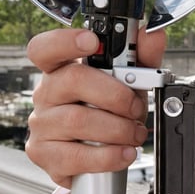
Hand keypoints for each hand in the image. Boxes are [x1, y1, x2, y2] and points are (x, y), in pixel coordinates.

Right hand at [25, 27, 165, 187]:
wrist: (96, 158)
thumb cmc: (108, 113)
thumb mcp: (130, 84)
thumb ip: (142, 59)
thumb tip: (152, 35)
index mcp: (61, 70)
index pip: (46, 48)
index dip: (65, 41)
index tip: (91, 40)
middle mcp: (46, 94)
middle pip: (73, 80)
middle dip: (116, 95)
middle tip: (135, 107)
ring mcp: (42, 125)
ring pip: (77, 120)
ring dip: (117, 129)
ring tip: (134, 133)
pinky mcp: (44, 154)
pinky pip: (76, 155)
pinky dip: (109, 155)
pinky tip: (123, 153)